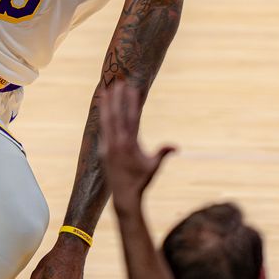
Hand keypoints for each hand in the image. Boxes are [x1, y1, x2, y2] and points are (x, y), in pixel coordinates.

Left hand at [98, 83, 175, 208]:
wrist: (124, 196)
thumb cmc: (141, 181)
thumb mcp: (154, 167)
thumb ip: (163, 153)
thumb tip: (176, 147)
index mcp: (130, 144)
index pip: (131, 118)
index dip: (131, 102)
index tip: (132, 88)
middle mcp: (116, 143)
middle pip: (116, 115)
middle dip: (117, 97)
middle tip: (117, 81)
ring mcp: (107, 146)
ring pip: (106, 120)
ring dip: (106, 103)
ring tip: (105, 88)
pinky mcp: (102, 150)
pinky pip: (102, 129)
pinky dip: (102, 117)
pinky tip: (103, 107)